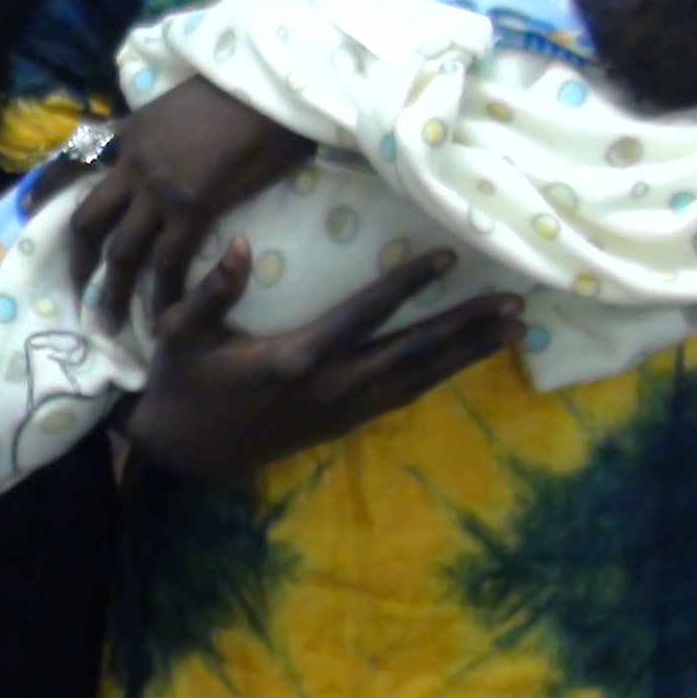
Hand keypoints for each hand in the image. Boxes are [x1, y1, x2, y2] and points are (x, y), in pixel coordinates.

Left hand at [64, 76, 321, 328]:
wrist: (271, 89)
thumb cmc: (238, 89)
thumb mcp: (181, 101)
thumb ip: (159, 128)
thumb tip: (162, 141)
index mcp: (128, 131)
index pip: (74, 156)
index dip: (45, 184)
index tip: (26, 206)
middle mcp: (133, 164)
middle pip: (88, 219)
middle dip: (78, 259)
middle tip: (76, 289)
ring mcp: (159, 189)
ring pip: (122, 252)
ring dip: (112, 293)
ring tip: (107, 324)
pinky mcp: (193, 209)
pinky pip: (168, 264)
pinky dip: (161, 297)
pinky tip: (160, 320)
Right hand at [122, 239, 522, 484]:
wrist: (183, 452)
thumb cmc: (180, 382)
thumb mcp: (178, 332)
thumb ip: (212, 290)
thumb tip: (239, 245)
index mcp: (294, 360)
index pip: (363, 316)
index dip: (406, 286)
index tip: (447, 259)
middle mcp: (330, 388)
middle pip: (413, 354)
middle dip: (466, 329)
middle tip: (517, 307)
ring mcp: (342, 411)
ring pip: (418, 379)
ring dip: (467, 354)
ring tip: (513, 331)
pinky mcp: (343, 424)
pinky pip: (403, 395)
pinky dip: (440, 374)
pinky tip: (467, 358)